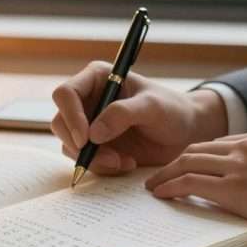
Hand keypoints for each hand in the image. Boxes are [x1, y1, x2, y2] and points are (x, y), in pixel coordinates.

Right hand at [51, 61, 228, 174]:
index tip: (87, 139)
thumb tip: (93, 134)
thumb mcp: (152, 107)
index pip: (65, 94)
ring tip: (123, 162)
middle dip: (80, 145)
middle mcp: (87, 100)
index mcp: (96, 79)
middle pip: (60, 123)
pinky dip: (102, 167)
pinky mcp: (95, 146)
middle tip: (109, 159)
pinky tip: (126, 163)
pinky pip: (85, 160)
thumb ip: (123, 114)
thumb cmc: (173, 110)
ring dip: (93, 159)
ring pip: (69, 145)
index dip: (71, 116)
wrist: (186, 132)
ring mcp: (89, 124)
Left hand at [145, 129, 246, 245]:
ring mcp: (241, 164)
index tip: (183, 166)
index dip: (197, 156)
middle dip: (175, 162)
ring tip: (154, 186)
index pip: (219, 143)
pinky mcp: (235, 188)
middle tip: (159, 174)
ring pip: (188, 162)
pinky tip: (162, 194)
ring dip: (166, 174)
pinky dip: (171, 187)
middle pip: (198, 148)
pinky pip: (191, 183)